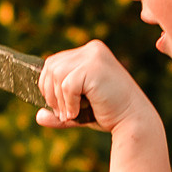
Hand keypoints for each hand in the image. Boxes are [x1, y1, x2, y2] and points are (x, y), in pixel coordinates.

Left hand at [37, 40, 154, 133]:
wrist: (133, 122)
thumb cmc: (109, 114)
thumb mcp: (79, 110)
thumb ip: (60, 110)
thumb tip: (38, 116)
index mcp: (90, 52)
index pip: (55, 62)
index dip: (48, 85)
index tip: (58, 107)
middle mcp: (92, 49)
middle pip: (51, 66)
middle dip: (50, 93)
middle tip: (62, 114)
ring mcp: (94, 56)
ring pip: (57, 74)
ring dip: (59, 100)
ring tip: (70, 115)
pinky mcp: (95, 67)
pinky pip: (67, 84)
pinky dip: (68, 103)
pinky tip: (78, 113)